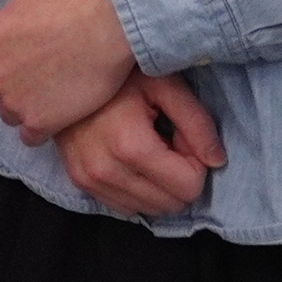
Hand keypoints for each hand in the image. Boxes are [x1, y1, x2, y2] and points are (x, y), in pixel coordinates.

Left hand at [0, 0, 141, 144]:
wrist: (116, 25)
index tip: (17, 45)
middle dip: (12, 75)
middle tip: (42, 61)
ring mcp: (15, 103)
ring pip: (10, 111)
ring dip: (25, 102)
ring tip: (52, 85)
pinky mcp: (41, 123)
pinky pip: (29, 135)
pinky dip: (40, 126)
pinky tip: (57, 109)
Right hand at [58, 72, 223, 217]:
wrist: (65, 71)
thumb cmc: (121, 74)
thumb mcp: (166, 85)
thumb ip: (197, 123)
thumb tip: (217, 161)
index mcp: (131, 146)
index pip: (188, 186)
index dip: (194, 161)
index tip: (181, 135)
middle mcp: (107, 171)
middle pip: (170, 204)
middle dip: (178, 176)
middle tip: (166, 141)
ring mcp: (89, 180)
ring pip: (149, 210)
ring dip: (158, 185)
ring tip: (148, 148)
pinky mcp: (79, 182)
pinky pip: (124, 207)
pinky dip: (138, 190)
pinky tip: (131, 160)